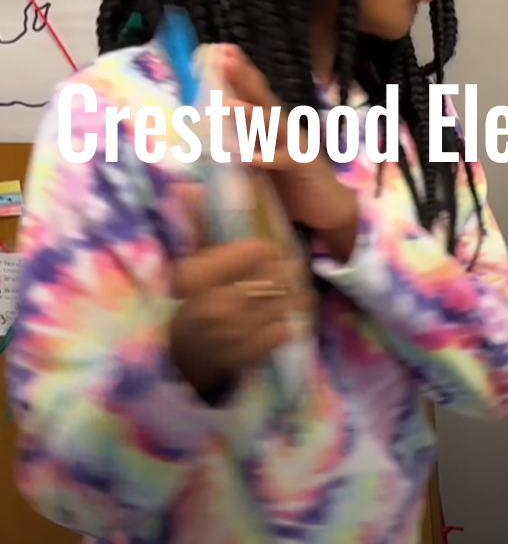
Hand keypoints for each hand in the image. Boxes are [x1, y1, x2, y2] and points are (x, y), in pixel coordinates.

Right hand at [165, 186, 313, 403]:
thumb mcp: (189, 260)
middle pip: (275, 277)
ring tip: (283, 291)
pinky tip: (275, 317)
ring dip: (289, 297)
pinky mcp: (245, 358)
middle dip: (283, 272)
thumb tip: (185, 187)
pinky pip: (283, 332)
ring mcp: (229, 337)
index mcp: (193, 279)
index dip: (265, 249)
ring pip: (283, 304)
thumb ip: (197, 225)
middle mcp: (211, 308)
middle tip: (283, 270)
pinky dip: (285, 324)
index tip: (265, 251)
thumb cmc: (189, 299)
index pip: (257, 250)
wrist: (182, 355)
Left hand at [215, 46, 357, 237]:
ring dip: (251, 115)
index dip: (239, 73)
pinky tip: (247, 156)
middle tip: (225, 58)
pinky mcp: (303, 167)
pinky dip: (266, 158)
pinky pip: (283, 160)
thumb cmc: (291, 183)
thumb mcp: (263, 159)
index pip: (254, 95)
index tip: (221, 51)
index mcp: (274, 126)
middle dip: (244, 78)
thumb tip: (211, 129)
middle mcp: (286, 129)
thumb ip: (244, 142)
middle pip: (263, 100)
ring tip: (229, 105)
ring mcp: (297, 146)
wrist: (329, 206)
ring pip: (273, 126)